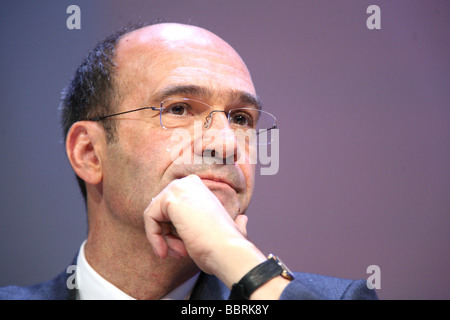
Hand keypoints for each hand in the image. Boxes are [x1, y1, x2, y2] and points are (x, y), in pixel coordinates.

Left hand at [143, 174, 265, 285]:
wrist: (227, 251)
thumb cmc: (225, 246)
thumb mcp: (223, 230)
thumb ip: (228, 222)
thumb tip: (242, 220)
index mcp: (200, 188)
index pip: (170, 208)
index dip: (173, 232)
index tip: (183, 250)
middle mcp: (190, 182)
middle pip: (160, 210)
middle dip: (167, 235)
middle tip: (179, 253)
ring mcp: (180, 187)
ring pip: (154, 215)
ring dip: (163, 239)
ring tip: (179, 252)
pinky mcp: (170, 198)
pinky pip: (149, 218)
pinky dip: (153, 237)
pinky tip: (166, 250)